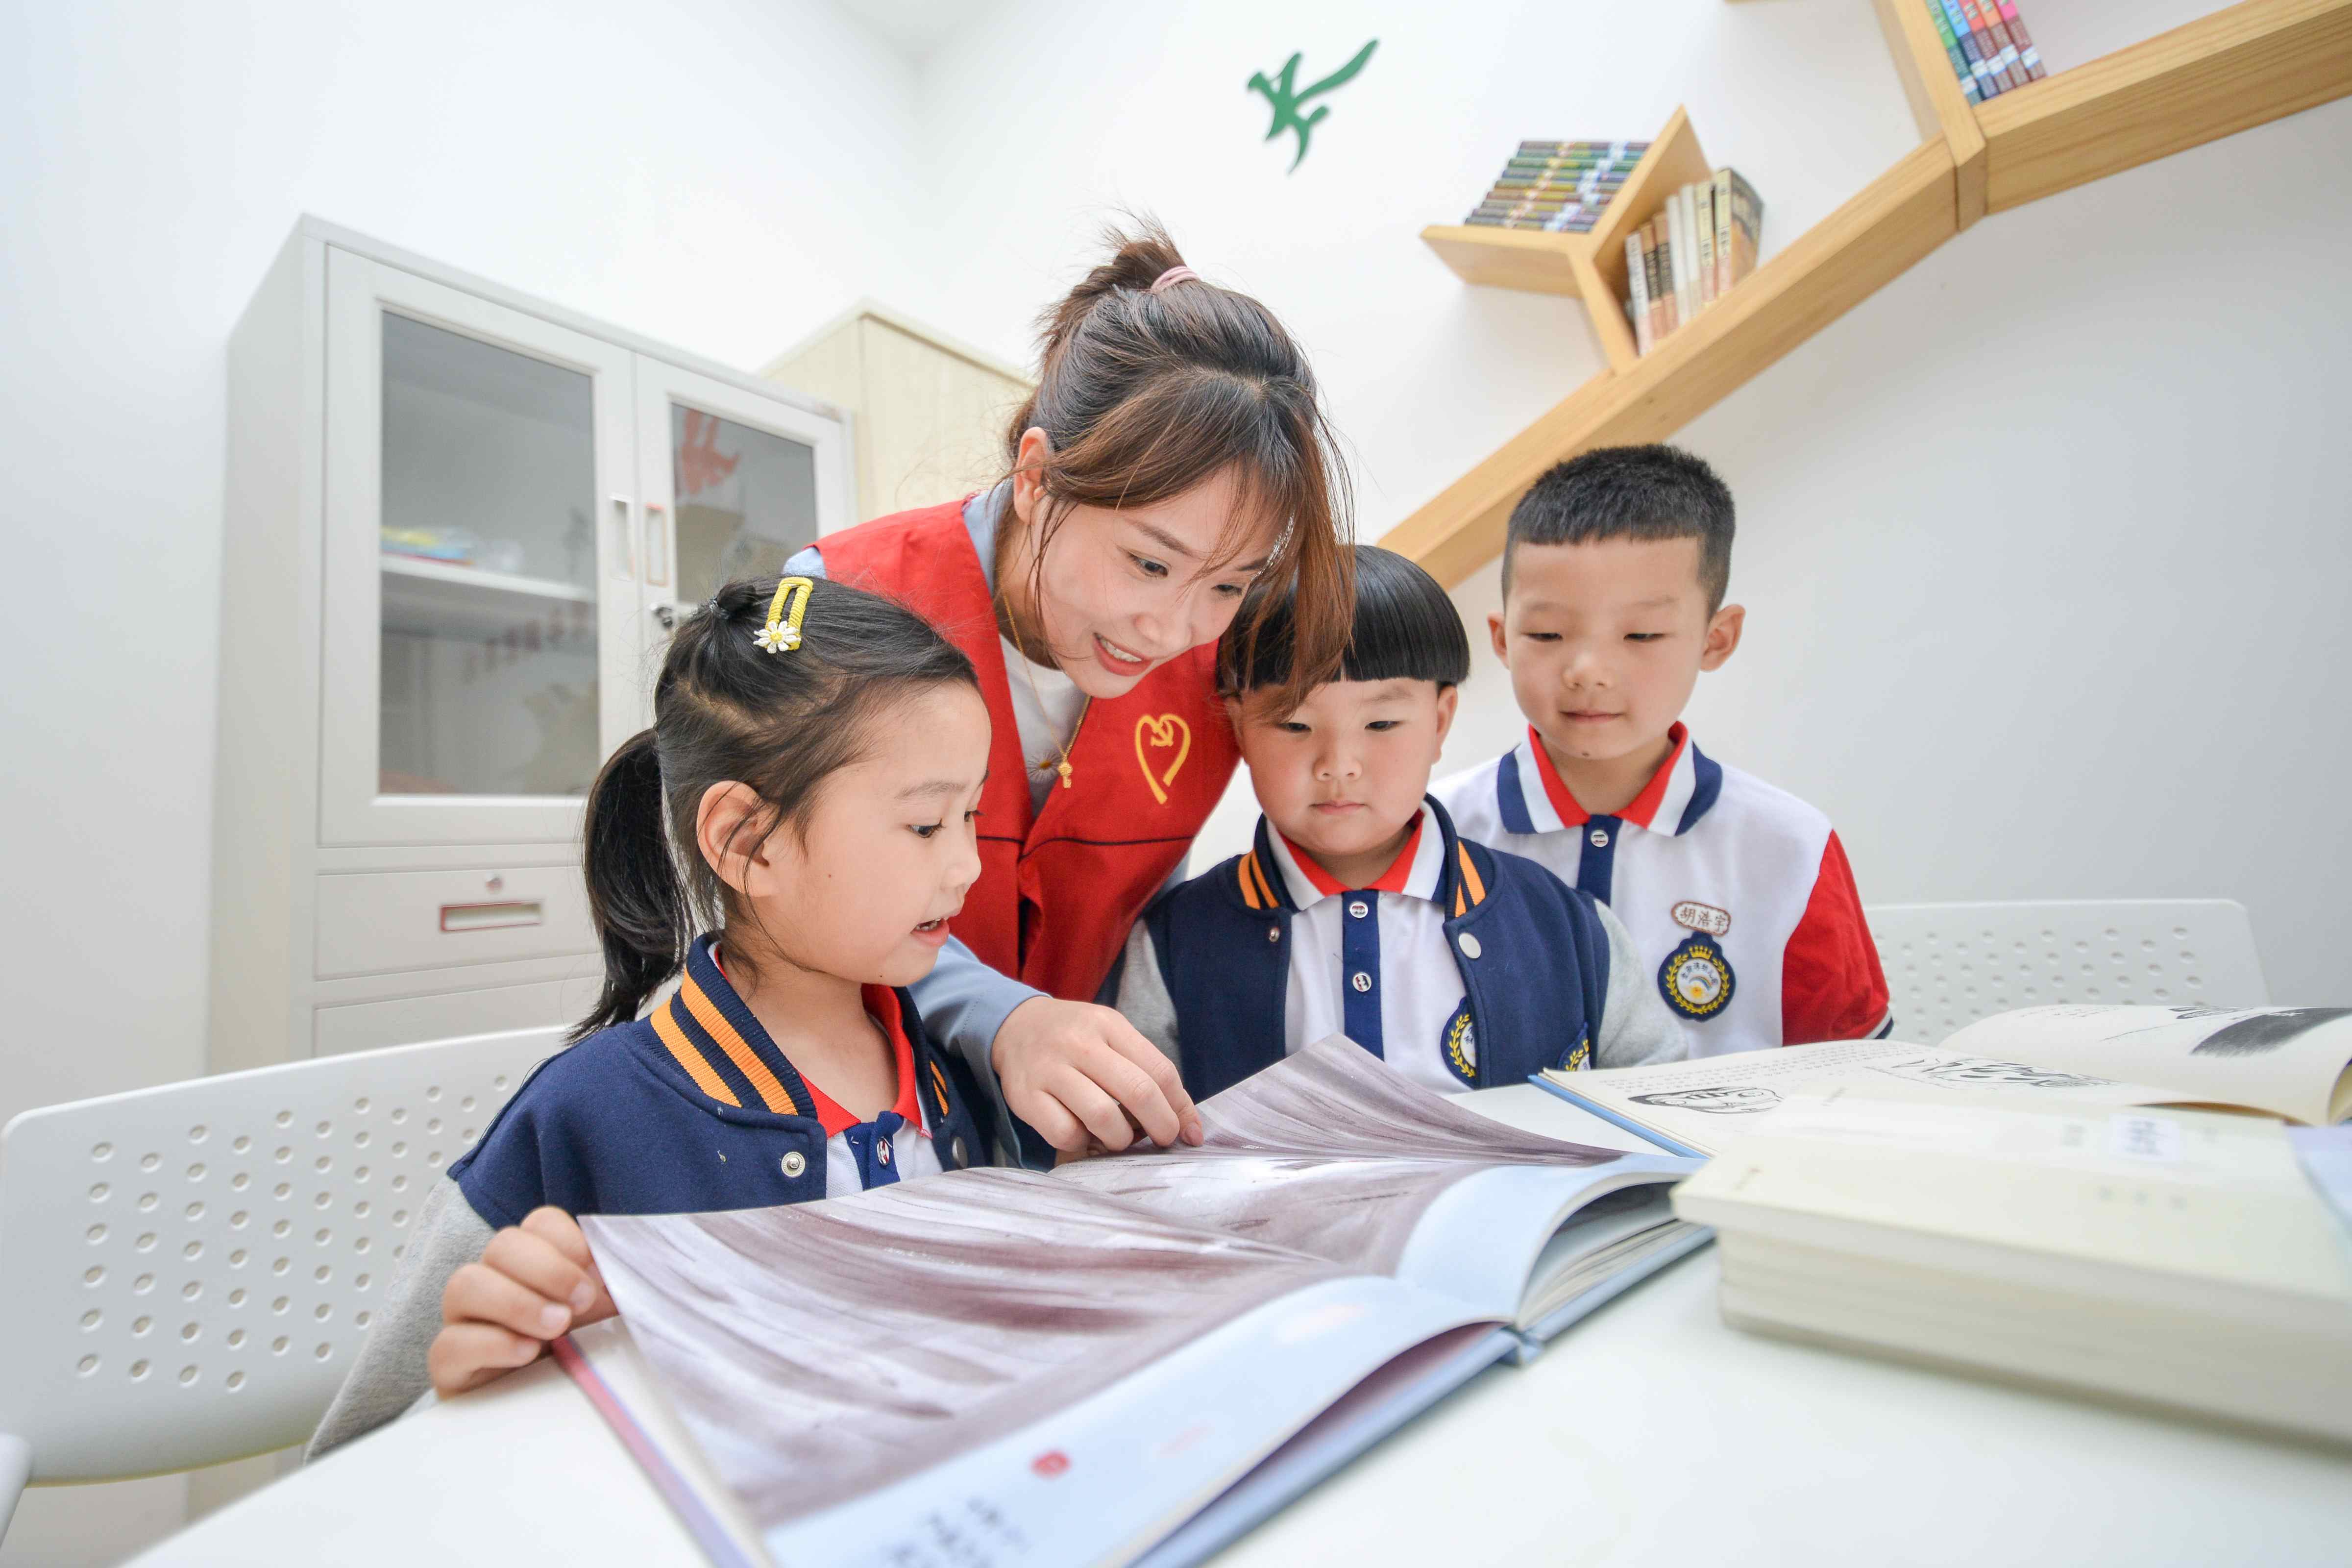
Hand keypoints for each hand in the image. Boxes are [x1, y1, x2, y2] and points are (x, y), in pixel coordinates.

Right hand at [428, 1207, 615, 1396]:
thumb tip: (618, 1272)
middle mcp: (494, 1282)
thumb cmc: (575, 1358)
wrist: (543, 1421)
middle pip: (502, 1245)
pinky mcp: (449, 1365)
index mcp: (533, 1264)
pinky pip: (449, 1343)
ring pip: (464, 1284)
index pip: (539, 1224)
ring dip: (517, 1301)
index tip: (597, 1272)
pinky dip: (491, 1343)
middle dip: (547, 1268)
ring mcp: (464, 1321)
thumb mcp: (600, 1320)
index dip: (567, 1239)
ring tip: (557, 1326)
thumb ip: (608, 1293)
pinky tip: (526, 1353)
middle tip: (581, 1301)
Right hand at [991, 997, 1204, 1154]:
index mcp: (1109, 1025)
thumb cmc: (1076, 1038)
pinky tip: (1083, 1133)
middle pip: (1137, 1092)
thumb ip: (1148, 1071)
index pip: (1160, 1070)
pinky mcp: (1026, 1097)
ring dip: (1121, 1139)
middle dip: (1161, 1126)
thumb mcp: (1113, 1037)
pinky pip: (1065, 1133)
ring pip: (1102, 1117)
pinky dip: (1082, 1142)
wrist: (1014, 1027)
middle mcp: (1079, 1044)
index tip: (1189, 1132)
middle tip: (1162, 1140)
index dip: (1181, 1107)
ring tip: (1119, 1138)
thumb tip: (1189, 1126)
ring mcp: (1050, 1070)